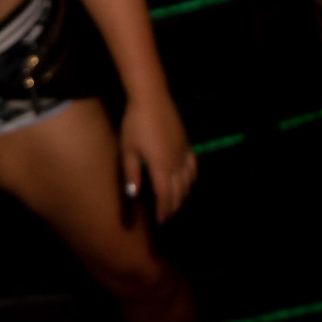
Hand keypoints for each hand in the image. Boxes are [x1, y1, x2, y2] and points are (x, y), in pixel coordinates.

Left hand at [119, 89, 195, 222]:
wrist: (152, 100)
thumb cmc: (135, 124)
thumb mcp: (128, 149)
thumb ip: (131, 173)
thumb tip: (133, 194)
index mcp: (160, 167)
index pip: (165, 195)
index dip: (164, 210)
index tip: (161, 221)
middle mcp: (176, 164)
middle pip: (178, 191)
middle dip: (173, 205)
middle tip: (167, 215)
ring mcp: (184, 154)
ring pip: (188, 181)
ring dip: (183, 194)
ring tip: (175, 202)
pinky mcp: (187, 144)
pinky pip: (193, 167)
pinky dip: (192, 178)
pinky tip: (188, 181)